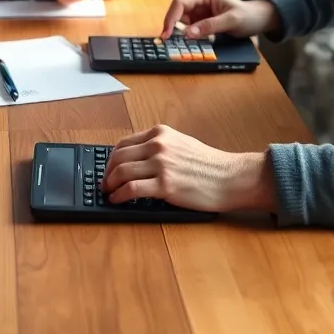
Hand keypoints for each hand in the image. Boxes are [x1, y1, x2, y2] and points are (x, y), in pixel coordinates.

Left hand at [101, 124, 274, 212]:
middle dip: (107, 172)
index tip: (108, 168)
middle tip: (104, 183)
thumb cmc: (208, 164)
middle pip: (119, 157)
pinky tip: (117, 200)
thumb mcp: (180, 144)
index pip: (124, 143)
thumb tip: (135, 160)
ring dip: (110, 184)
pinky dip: (119, 195)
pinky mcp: (165, 185)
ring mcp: (161, 165)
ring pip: (122, 172)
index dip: (111, 158)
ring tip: (108, 192)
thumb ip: (158, 147)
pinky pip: (132, 190)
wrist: (228, 177)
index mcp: (160, 133)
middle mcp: (158, 145)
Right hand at [161, 0, 279, 39]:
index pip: (180, 3)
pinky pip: (189, 29)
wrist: (258, 21)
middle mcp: (199, 2)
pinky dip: (186, 37)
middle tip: (167, 41)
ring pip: (181, 22)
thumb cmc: (247, 16)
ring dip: (178, 32)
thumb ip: (210, 26)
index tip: (167, 33)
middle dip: (172, 26)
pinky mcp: (202, 22)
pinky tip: (186, 44)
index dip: (171, 17)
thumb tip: (188, 34)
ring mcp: (200, 12)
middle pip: (178, 12)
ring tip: (176, 45)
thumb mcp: (231, 21)